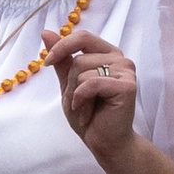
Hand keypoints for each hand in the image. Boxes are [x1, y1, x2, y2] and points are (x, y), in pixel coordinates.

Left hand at [49, 28, 139, 171]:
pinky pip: (91, 84)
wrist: (105, 142)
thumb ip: (62, 59)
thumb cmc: (89, 114)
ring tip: (85, 109)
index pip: (82, 37)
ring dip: (76, 95)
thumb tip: (46, 32)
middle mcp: (120, 59)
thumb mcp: (69, 84)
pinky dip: (82, 100)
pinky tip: (88, 113)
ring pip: (83, 72)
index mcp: (107, 54)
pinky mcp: (127, 86)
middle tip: (77, 103)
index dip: (61, 47)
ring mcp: (126, 71)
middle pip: (79, 59)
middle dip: (70, 85)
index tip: (46, 62)